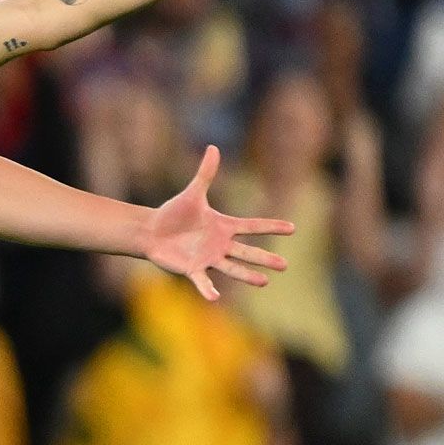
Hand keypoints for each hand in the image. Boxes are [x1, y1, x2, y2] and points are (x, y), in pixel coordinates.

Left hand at [144, 145, 292, 301]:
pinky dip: (208, 289)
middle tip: (285, 265)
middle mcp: (220, 244)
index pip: (252, 226)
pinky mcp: (192, 268)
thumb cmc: (174, 213)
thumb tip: (214, 147)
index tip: (293, 228)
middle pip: (247, 251)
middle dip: (265, 258)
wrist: (152, 230)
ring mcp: (208, 258)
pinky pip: (202, 280)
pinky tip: (215, 298)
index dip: (271, 226)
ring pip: (231, 268)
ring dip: (247, 275)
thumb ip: (205, 173)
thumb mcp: (192, 193)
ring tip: (264, 281)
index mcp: (224, 226)